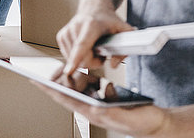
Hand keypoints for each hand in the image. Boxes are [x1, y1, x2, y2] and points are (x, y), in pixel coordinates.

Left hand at [33, 81, 167, 137]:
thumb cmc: (143, 122)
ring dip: (71, 79)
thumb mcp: (127, 117)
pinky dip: (86, 80)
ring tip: (65, 70)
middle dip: (55, 82)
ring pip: (77, 89)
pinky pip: (90, 88)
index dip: (50, 90)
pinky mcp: (104, 100)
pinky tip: (88, 76)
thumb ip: (110, 113)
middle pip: (68, 93)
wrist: (156, 123)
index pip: (67, 100)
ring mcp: (98, 104)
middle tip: (42, 71)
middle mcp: (92, 109)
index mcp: (94, 113)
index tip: (36, 81)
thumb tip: (95, 107)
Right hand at [57, 11, 133, 75]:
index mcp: (91, 24)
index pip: (82, 44)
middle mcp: (76, 26)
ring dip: (85, 59)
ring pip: (73, 60)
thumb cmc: (108, 20)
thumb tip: (113, 65)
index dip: (76, 58)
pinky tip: (83, 46)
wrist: (95, 8)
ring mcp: (67, 31)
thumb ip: (124, 49)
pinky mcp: (61, 35)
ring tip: (92, 46)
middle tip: (101, 51)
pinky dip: (77, 56)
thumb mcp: (124, 31)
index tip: (69, 70)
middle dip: (93, 62)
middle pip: (81, 58)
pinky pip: (68, 57)